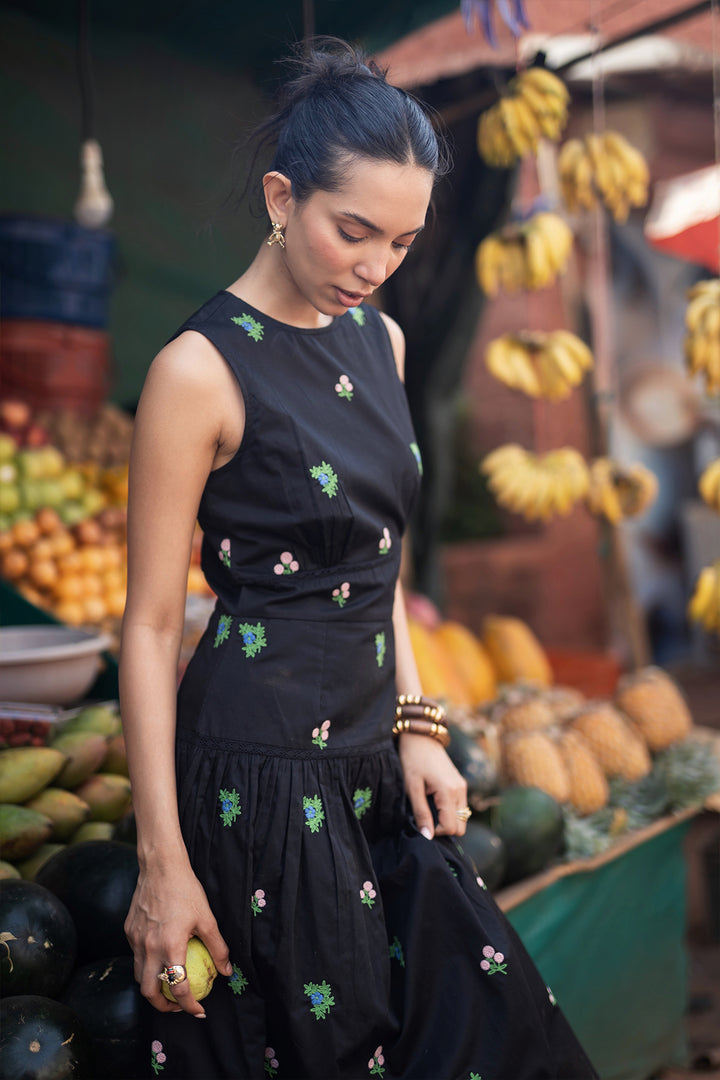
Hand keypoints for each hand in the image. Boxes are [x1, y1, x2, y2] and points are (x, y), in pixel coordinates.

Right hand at [125, 856, 233, 1016]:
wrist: (160, 866)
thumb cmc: (186, 890)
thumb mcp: (207, 918)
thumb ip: (218, 947)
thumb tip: (226, 971)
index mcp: (170, 946)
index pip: (178, 988)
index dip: (189, 1005)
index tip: (198, 1010)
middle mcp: (148, 948)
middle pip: (149, 992)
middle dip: (162, 1006)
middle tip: (177, 1006)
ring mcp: (135, 940)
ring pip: (138, 975)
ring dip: (152, 987)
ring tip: (167, 985)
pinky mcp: (128, 931)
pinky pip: (134, 955)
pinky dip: (145, 964)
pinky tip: (158, 956)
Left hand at [398, 732, 467, 838]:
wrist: (421, 738)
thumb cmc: (413, 760)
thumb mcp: (412, 787)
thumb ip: (421, 813)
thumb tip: (427, 836)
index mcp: (449, 791)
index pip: (451, 827)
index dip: (436, 831)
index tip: (422, 822)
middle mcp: (460, 790)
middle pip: (461, 827)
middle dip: (444, 827)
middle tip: (426, 816)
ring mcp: (462, 787)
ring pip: (462, 818)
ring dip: (447, 819)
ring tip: (429, 807)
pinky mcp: (461, 784)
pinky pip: (460, 807)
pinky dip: (450, 811)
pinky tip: (435, 801)